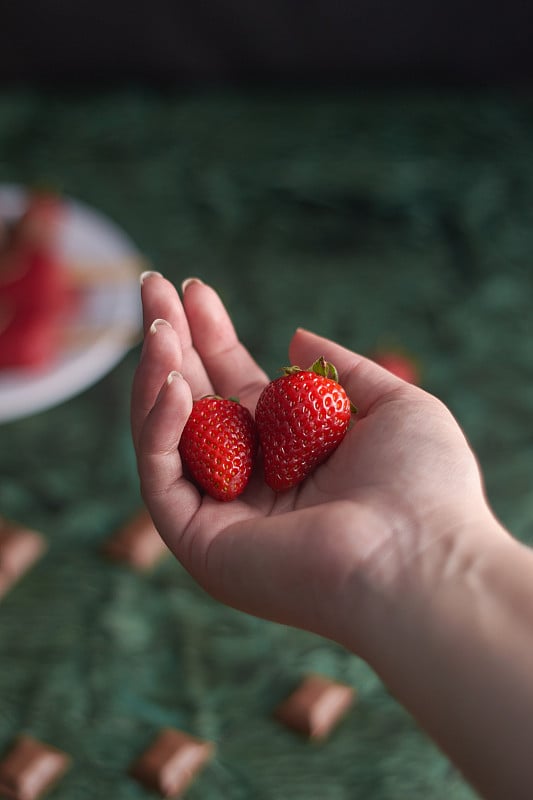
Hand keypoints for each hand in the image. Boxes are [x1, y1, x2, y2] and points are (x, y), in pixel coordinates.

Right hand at [131, 274, 496, 657]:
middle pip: (195, 404)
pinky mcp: (199, 542)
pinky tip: (173, 382)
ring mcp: (222, 513)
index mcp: (291, 454)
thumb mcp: (393, 405)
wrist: (423, 561)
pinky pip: (161, 475)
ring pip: (166, 435)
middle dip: (171, 343)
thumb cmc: (424, 487)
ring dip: (155, 375)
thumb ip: (341, 371)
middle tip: (151, 284)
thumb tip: (295, 337)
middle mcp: (252, 482)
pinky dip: (159, 425)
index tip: (195, 289)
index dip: (213, 338)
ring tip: (156, 325)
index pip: (236, 389)